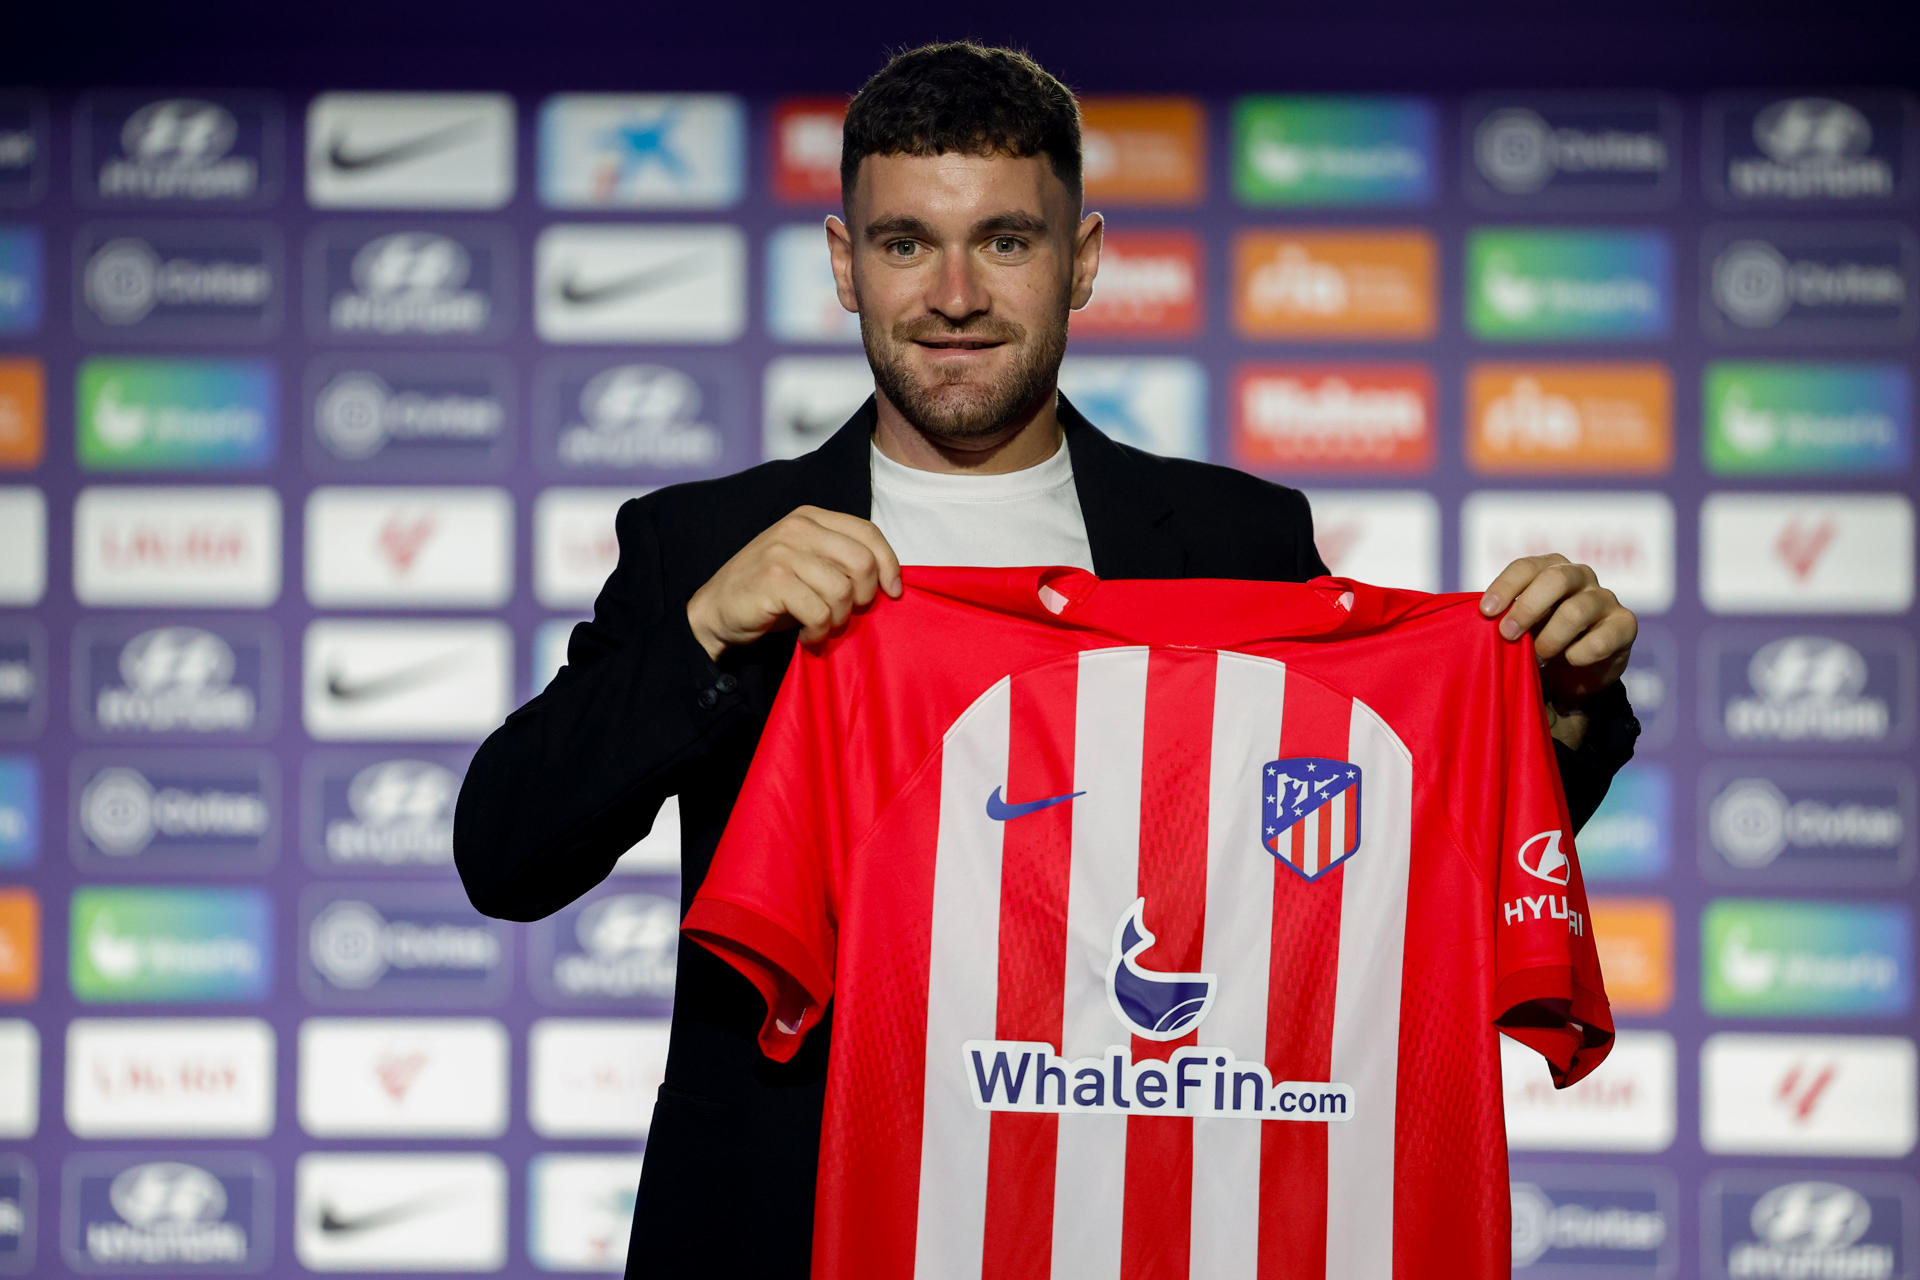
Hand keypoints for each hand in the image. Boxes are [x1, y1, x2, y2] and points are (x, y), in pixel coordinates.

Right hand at [686, 506, 902, 659]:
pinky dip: (818, 632)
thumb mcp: (807, 563)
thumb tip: (889, 579)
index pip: (868, 533)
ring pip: (843, 591)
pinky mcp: (773, 580)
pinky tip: (806, 636)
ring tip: (822, 626)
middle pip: (862, 562)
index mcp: (810, 517)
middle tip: (846, 614)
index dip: (889, 565)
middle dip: (863, 597)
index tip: (893, 592)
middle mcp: (798, 527)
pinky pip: (819, 612)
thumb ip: (841, 559)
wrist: (716, 610)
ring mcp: (783, 552)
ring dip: (838, 619)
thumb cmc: (770, 592)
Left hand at [1479, 554, 1636, 714]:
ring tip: (1538, 657)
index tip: (1485, 612)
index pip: (1526, 566)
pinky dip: (1581, 652)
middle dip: (1527, 607)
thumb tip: (1474, 618)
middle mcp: (1580, 576)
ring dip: (1551, 637)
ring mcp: (1605, 598)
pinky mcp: (1625, 625)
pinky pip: (1603, 637)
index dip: (1505, 586)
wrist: (1577, 671)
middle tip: (1508, 634)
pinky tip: (1570, 660)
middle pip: (1555, 579)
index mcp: (1549, 568)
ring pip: (1577, 610)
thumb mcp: (1520, 624)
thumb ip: (1503, 616)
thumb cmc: (1539, 637)